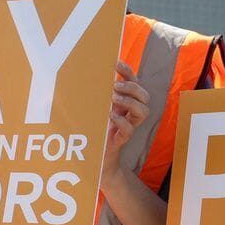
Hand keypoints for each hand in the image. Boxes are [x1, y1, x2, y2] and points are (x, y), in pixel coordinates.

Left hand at [100, 61, 148, 188]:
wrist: (92, 160)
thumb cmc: (91, 131)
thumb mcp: (91, 108)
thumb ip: (91, 95)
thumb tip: (79, 74)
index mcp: (123, 103)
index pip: (134, 83)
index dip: (128, 72)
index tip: (116, 63)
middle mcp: (129, 114)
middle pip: (145, 96)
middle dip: (132, 88)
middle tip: (115, 87)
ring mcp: (127, 127)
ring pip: (144, 112)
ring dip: (130, 102)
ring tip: (114, 99)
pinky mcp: (121, 141)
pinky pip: (129, 130)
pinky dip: (122, 121)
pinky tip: (111, 116)